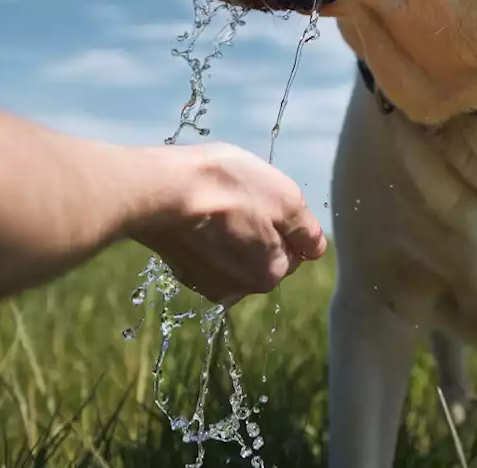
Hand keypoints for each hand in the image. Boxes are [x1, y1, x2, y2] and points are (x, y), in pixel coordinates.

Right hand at [131, 143, 327, 304]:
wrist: (160, 190)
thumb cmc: (227, 187)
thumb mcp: (285, 198)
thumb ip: (307, 229)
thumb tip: (316, 248)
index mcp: (270, 274)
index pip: (294, 249)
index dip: (282, 220)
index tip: (261, 199)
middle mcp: (239, 289)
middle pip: (263, 254)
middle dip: (257, 230)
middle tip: (237, 199)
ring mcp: (206, 283)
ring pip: (234, 254)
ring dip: (230, 233)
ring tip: (213, 204)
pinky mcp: (180, 271)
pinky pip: (206, 253)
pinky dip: (205, 237)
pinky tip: (194, 215)